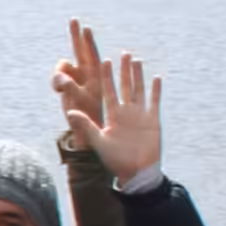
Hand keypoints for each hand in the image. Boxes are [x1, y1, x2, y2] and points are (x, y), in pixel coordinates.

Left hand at [54, 20, 161, 180]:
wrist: (136, 172)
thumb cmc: (115, 160)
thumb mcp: (99, 141)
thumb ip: (85, 125)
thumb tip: (69, 112)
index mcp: (112, 115)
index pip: (108, 91)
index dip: (106, 76)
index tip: (104, 60)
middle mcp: (126, 112)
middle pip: (125, 86)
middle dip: (124, 70)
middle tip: (124, 53)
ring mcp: (140, 115)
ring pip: (139, 90)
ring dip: (139, 76)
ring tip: (137, 60)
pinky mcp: (152, 120)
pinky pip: (154, 102)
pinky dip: (155, 90)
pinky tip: (156, 78)